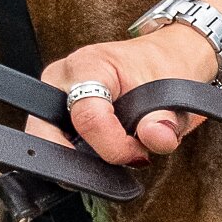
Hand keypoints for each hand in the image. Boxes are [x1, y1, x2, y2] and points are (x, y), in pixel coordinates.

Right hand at [24, 22, 221, 165]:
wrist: (156, 62)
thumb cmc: (158, 71)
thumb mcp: (172, 93)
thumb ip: (164, 121)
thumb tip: (158, 138)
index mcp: (87, 66)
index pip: (89, 118)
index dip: (115, 146)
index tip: (139, 153)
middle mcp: (60, 79)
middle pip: (51, 135)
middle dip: (85, 159)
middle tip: (119, 158)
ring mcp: (52, 97)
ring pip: (49, 144)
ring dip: (82, 158)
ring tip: (114, 147)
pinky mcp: (52, 114)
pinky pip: (54, 145)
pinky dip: (78, 156)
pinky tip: (102, 147)